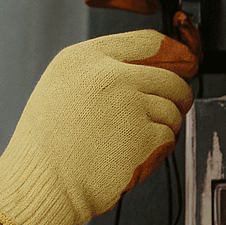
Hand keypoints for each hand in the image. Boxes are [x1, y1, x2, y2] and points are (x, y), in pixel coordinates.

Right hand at [0, 30, 197, 224]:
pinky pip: (169, 137)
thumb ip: (99, 71)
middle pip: (170, 77)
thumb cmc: (45, 145)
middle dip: (174, 96)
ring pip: (173, 109)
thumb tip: (146, 70)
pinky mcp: (144, 136)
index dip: (174, 55)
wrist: (41, 182)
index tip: (184, 63)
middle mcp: (110, 76)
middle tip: (166, 110)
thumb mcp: (59, 88)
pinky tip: (132, 153)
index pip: (148, 42)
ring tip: (133, 139)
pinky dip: (158, 148)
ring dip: (163, 126)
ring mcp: (130, 105)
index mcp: (85, 59)